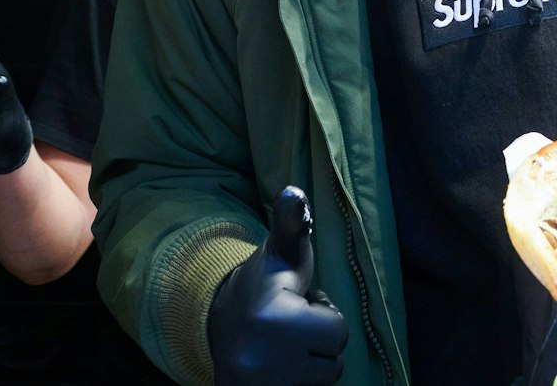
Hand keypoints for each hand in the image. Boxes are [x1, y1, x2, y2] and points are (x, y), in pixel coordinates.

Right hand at [208, 186, 348, 385]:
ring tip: (287, 346)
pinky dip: (300, 382)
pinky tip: (283, 367)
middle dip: (320, 343)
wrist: (218, 327)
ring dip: (311, 365)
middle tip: (293, 328)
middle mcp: (262, 359)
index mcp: (272, 316)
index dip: (324, 313)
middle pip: (333, 362)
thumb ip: (292, 223)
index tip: (299, 304)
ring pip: (323, 381)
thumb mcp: (279, 253)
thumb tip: (294, 191)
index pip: (337, 330)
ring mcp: (262, 385)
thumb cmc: (263, 286)